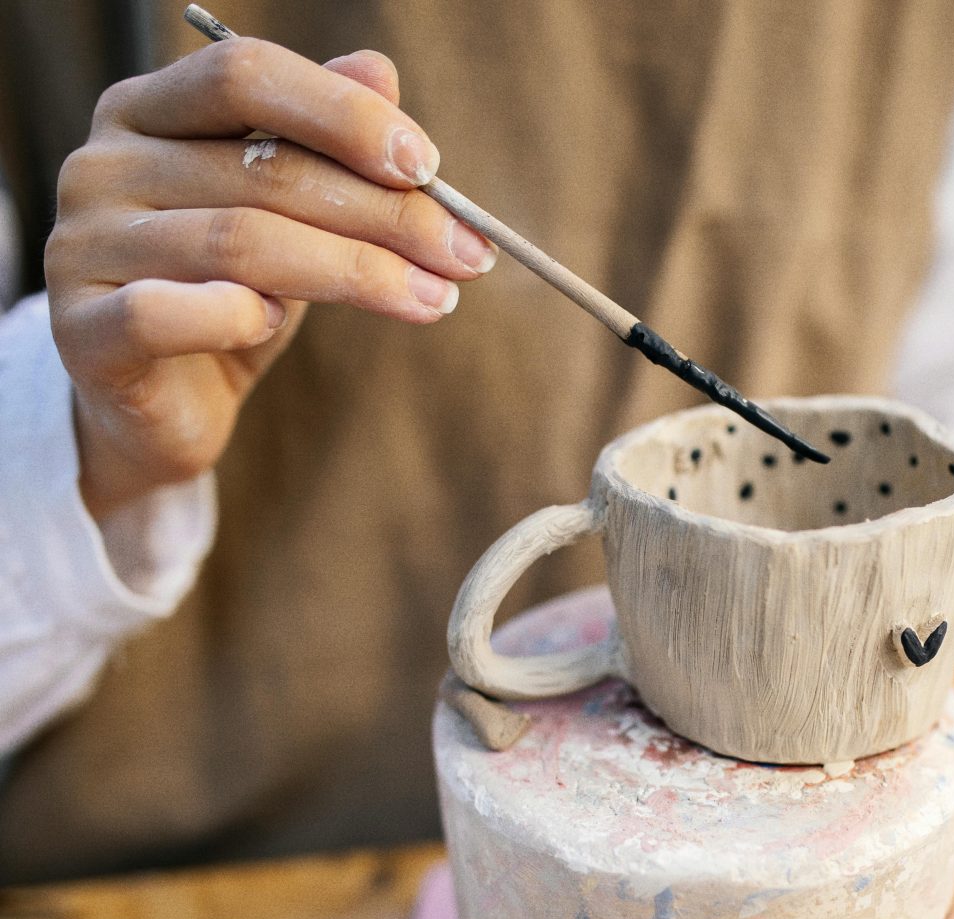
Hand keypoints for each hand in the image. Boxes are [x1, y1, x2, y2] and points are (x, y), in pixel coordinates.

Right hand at [46, 39, 497, 518]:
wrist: (160, 407)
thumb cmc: (230, 299)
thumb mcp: (287, 218)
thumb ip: (322, 145)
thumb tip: (383, 71)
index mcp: (150, 112)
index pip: (247, 76)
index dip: (344, 115)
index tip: (429, 168)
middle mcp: (104, 163)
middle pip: (264, 168)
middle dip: (386, 214)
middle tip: (466, 255)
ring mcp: (82, 245)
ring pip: (240, 241)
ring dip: (357, 272)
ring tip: (433, 301)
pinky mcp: (82, 330)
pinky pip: (169, 312)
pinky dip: (240, 316)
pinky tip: (275, 325)